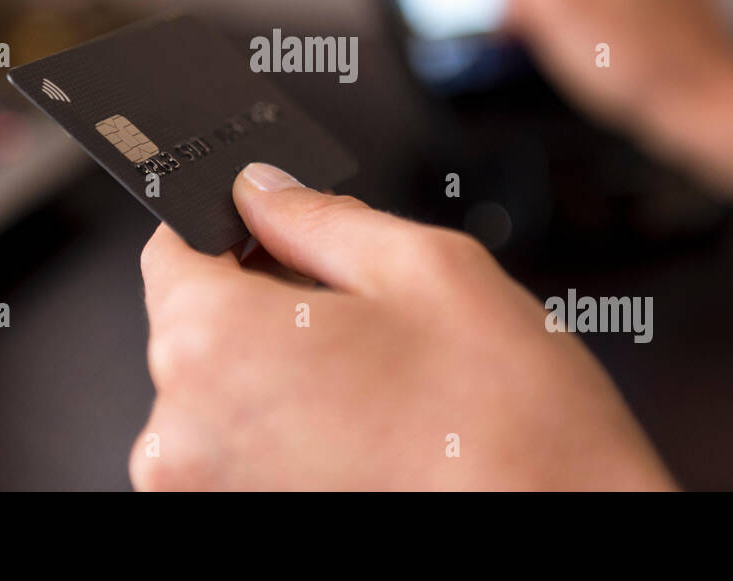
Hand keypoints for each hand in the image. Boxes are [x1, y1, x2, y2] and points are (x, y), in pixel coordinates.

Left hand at [130, 162, 675, 490]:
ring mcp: (205, 497)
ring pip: (219, 393)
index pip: (170, 248)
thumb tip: (263, 191)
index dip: (227, 226)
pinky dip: (285, 434)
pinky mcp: (237, 531)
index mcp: (213, 344)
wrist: (562, 541)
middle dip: (263, 301)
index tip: (270, 230)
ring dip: (278, 373)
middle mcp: (181, 434)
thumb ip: (319, 216)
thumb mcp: (426, 268)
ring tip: (375, 386)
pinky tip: (365, 433)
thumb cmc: (506, 428)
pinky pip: (239, 455)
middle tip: (358, 315)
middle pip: (194, 325)